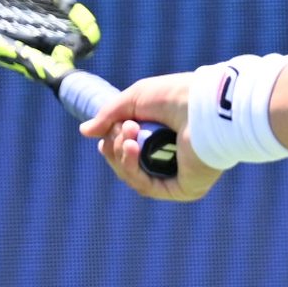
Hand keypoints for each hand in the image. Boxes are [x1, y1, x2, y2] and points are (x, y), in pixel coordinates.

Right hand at [78, 71, 220, 202]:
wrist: (202, 104)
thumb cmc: (176, 96)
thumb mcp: (134, 100)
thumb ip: (109, 116)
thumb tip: (85, 132)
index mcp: (165, 139)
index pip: (130, 152)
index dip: (113, 144)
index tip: (110, 130)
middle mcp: (173, 160)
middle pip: (127, 166)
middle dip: (117, 146)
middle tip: (127, 127)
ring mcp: (179, 177)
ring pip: (133, 177)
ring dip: (122, 155)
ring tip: (130, 133)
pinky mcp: (185, 189)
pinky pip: (146, 186)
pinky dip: (132, 168)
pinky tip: (131, 147)